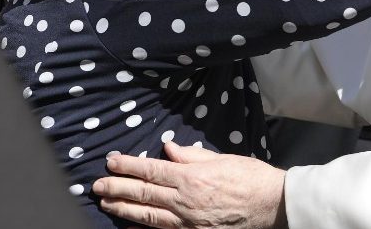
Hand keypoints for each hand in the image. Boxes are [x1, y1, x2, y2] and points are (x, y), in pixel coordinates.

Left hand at [92, 142, 287, 228]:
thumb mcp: (223, 158)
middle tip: (97, 184)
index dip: (128, 165)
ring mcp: (188, 222)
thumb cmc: (252, 178)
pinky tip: (129, 227)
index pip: (151, 170)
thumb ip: (192, 156)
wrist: (273, 206)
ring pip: (147, 216)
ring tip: (105, 202)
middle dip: (117, 187)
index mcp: (192, 177)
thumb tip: (168, 148)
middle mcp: (186, 201)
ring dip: (123, 208)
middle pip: (143, 194)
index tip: (111, 160)